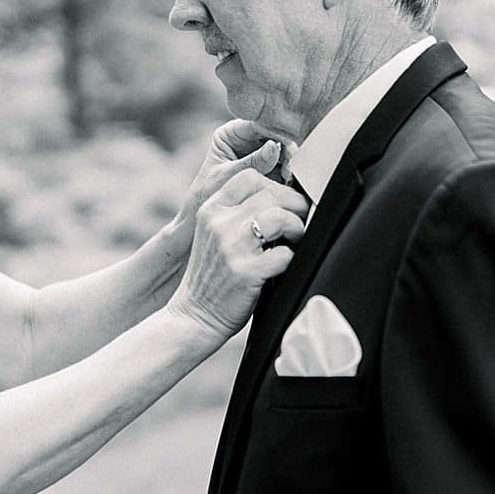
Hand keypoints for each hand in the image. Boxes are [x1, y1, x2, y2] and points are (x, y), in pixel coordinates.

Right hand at [166, 168, 308, 338]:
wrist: (193, 316)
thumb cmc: (210, 277)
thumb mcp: (213, 236)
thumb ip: (236, 215)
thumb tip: (281, 198)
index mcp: (210, 210)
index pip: (249, 177)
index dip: (276, 185)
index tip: (286, 200)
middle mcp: (219, 224)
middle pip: (271, 193)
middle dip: (295, 204)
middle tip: (302, 218)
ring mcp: (231, 247)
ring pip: (280, 217)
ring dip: (297, 227)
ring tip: (296, 239)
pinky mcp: (245, 272)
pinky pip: (285, 254)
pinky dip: (292, 258)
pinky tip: (286, 265)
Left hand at [170, 119, 286, 255]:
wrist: (199, 222)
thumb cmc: (205, 197)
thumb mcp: (227, 177)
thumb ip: (251, 163)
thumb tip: (275, 147)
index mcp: (230, 134)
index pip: (258, 124)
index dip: (274, 132)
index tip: (285, 145)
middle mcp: (246, 141)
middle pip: (275, 137)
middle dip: (285, 150)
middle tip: (290, 167)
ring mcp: (260, 157)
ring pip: (284, 153)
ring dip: (290, 164)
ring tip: (290, 179)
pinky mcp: (270, 173)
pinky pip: (285, 169)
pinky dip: (290, 176)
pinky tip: (291, 184)